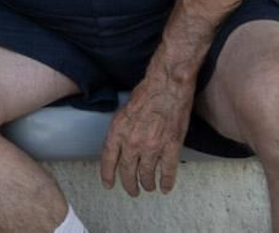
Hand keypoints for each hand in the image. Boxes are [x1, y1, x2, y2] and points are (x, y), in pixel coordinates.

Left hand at [99, 70, 195, 196]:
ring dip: (147, 184)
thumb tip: (120, 146)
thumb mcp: (122, 112)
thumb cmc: (145, 94)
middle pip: (127, 171)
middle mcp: (132, 142)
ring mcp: (153, 146)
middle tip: (132, 191)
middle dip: (129, 184)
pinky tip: (165, 188)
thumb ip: (120, 131)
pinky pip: (168, 171)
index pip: (108, 159)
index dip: (107, 175)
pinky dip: (166, 182)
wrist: (167, 86)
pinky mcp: (171, 147)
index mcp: (118, 131)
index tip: (108, 185)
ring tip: (148, 188)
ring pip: (147, 174)